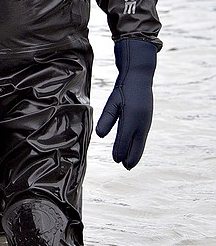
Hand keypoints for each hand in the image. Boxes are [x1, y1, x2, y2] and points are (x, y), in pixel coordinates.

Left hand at [96, 38, 156, 168]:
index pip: (125, 139)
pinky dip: (138, 145)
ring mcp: (146, 122)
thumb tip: (100, 135)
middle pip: (136, 145)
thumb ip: (107, 119)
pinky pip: (142, 137)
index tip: (116, 161)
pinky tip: (134, 149)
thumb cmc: (123, 89)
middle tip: (125, 168)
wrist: (140, 78)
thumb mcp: (112, 102)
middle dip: (131, 157)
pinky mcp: (147, 120)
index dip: (121, 151)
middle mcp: (141, 122)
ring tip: (129, 163)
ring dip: (135, 153)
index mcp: (132, 118)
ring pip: (140, 142)